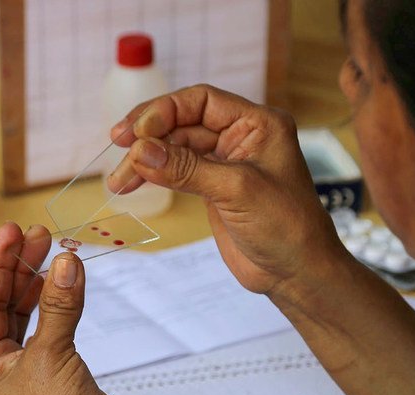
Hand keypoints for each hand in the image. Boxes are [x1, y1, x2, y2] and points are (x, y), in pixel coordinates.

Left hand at [0, 223, 140, 394]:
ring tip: (54, 248)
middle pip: (3, 305)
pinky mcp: (58, 372)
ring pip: (28, 315)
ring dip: (40, 283)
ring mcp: (29, 371)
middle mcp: (0, 368)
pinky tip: (67, 280)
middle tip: (38, 233)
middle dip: (19, 268)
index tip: (12, 231)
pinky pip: (53, 327)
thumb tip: (65, 261)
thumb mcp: (52, 356)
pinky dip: (60, 303)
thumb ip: (58, 306)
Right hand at [109, 84, 346, 296]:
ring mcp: (225, 162)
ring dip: (144, 160)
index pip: (202, 101)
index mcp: (258, 123)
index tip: (137, 132)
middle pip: (183, 122)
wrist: (297, 272)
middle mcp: (241, 136)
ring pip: (174, 148)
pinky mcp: (213, 187)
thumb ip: (187, 168)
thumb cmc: (286, 226)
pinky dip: (152, 175)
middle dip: (149, 135)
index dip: (165, 110)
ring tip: (118, 181)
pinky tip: (130, 183)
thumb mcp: (237, 190)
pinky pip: (176, 171)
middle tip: (117, 145)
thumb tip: (140, 151)